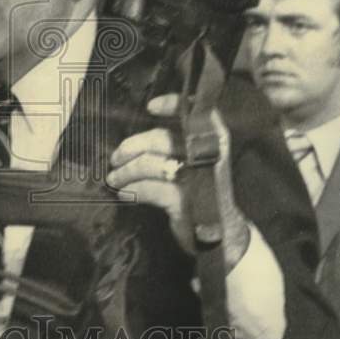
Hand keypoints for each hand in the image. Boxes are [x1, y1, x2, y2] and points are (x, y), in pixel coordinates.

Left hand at [107, 93, 250, 268]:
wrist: (225, 234)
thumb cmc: (204, 194)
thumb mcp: (196, 166)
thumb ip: (176, 148)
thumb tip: (136, 142)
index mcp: (213, 143)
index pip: (197, 114)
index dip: (174, 104)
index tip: (151, 107)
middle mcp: (208, 157)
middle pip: (162, 139)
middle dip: (133, 146)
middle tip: (116, 157)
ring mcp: (198, 180)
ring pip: (152, 164)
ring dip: (127, 171)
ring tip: (114, 178)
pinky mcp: (187, 202)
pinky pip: (151, 189)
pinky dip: (134, 189)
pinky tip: (125, 193)